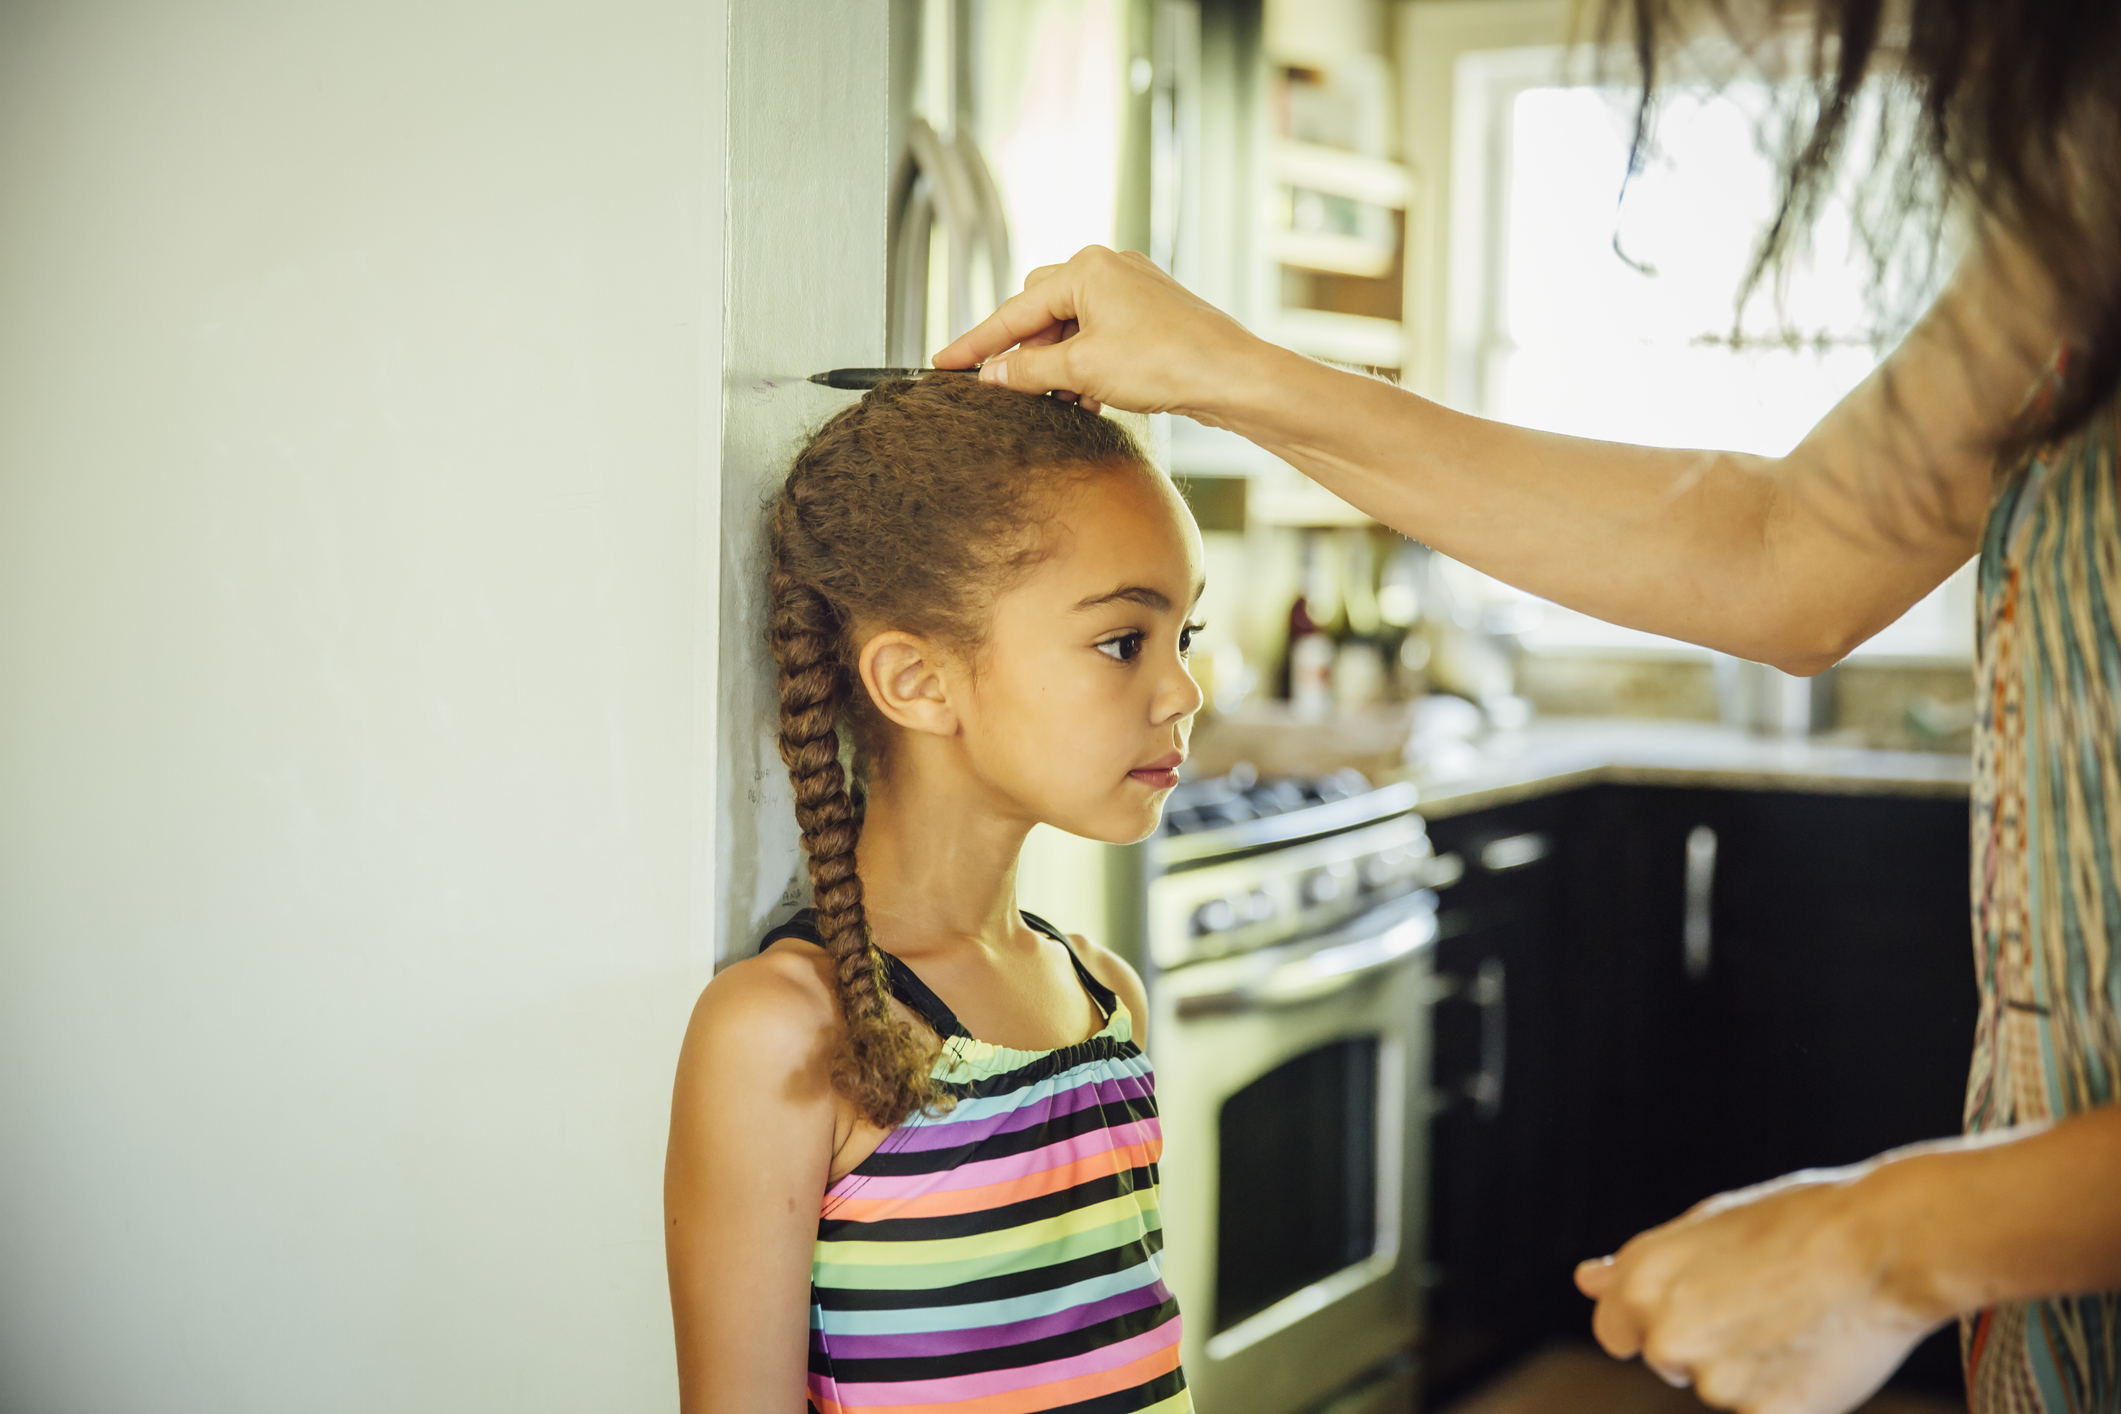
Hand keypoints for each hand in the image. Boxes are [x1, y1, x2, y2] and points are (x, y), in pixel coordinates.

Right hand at [931, 245, 1271, 419]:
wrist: (1232, 376)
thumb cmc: (1168, 360)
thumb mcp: (1083, 370)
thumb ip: (1029, 371)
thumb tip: (992, 376)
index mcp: (1086, 269)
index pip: (1014, 310)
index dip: (976, 343)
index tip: (944, 362)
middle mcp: (1108, 269)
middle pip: (1040, 311)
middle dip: (1023, 352)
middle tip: (1006, 390)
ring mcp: (1132, 290)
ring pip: (1071, 328)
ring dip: (1057, 365)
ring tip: (1052, 402)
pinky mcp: (1150, 315)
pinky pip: (1100, 337)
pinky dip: (1086, 366)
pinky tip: (1085, 398)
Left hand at [1574, 1165, 1950, 1413]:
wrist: (1884, 1247)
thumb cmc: (1797, 1224)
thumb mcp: (1705, 1225)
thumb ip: (1639, 1265)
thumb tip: (1585, 1281)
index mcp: (1640, 1282)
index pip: (1614, 1332)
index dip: (1653, 1320)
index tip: (1696, 1303)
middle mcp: (1664, 1336)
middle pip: (1667, 1361)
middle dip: (1703, 1342)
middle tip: (1761, 1302)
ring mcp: (1713, 1383)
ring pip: (1719, 1388)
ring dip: (1748, 1369)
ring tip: (1794, 1318)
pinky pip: (1761, 1413)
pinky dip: (1784, 1397)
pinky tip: (1811, 1354)